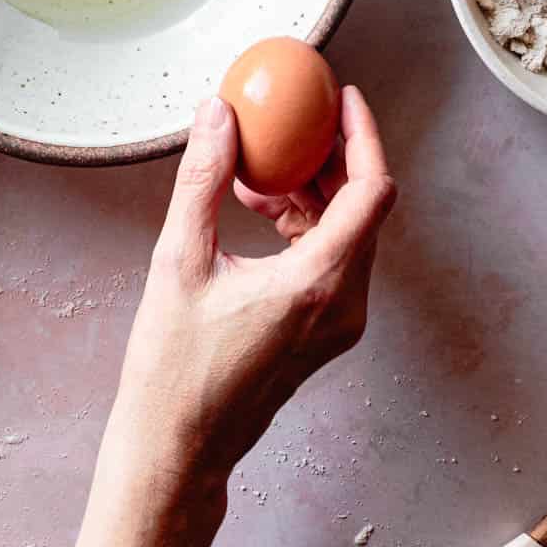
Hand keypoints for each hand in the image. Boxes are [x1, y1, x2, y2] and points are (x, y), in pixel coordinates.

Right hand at [114, 84, 394, 482]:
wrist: (177, 447)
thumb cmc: (174, 368)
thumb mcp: (180, 258)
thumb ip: (203, 178)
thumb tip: (218, 115)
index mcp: (317, 284)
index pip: (371, 191)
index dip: (364, 136)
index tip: (343, 99)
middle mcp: (342, 305)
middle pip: (364, 208)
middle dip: (331, 157)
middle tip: (297, 120)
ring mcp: (338, 323)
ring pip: (347, 233)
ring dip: (311, 191)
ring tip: (257, 169)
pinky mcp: (322, 332)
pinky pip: (331, 260)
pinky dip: (303, 224)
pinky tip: (256, 207)